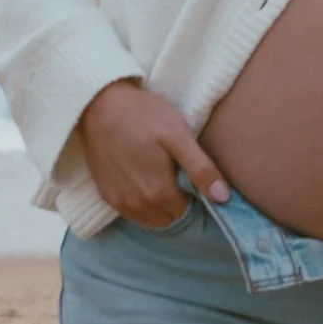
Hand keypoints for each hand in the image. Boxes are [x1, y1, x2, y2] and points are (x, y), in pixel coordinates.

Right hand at [77, 81, 228, 226]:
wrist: (99, 105)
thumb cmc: (143, 116)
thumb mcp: (179, 136)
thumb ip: (201, 169)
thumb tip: (223, 198)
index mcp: (158, 193)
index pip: (185, 212)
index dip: (192, 197)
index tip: (190, 176)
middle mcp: (137, 204)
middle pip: (167, 218)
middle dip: (176, 204)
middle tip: (176, 175)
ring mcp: (118, 201)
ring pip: (148, 219)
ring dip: (158, 207)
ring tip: (160, 178)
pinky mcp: (105, 194)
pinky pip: (129, 212)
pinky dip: (139, 204)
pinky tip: (141, 180)